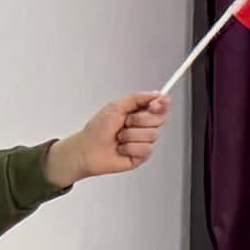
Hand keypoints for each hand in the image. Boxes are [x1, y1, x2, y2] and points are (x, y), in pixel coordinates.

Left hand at [46, 93, 169, 185]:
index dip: (162, 104)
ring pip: (152, 135)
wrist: (87, 150)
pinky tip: (121, 148)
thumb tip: (157, 94)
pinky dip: (130, 148)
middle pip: (160, 119)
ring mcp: (144, 141)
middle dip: (140, 120)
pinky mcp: (142, 155)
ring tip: (119, 138)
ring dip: (131, 135)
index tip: (155, 104)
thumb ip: (138, 98)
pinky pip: (146, 149)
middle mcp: (144, 126)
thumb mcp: (116, 106)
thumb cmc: (97, 129)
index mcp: (139, 112)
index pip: (161, 105)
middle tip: (125, 122)